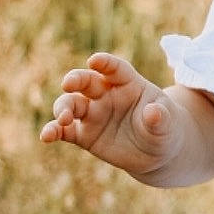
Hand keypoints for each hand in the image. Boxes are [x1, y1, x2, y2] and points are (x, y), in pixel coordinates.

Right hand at [40, 51, 177, 180]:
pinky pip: (64, 131)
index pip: (115, 68)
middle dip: (75, 79)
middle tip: (68, 83)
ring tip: (63, 119)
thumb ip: (160, 117)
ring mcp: (92, 113)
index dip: (105, 63)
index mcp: (128, 83)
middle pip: (86, 81)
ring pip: (70, 104)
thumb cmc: (163, 128)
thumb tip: (152, 112)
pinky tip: (46, 136)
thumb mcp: (167, 123)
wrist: (155, 152)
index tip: (95, 61)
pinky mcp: (83, 134)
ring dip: (63, 108)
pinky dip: (53, 131)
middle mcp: (105, 94)